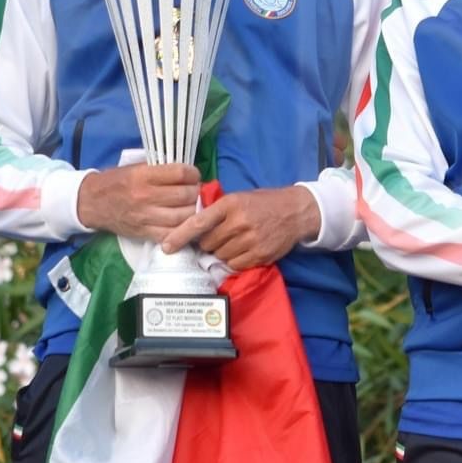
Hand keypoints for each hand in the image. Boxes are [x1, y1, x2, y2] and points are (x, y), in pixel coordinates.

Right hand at [76, 162, 200, 240]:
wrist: (92, 202)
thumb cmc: (115, 181)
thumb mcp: (135, 167)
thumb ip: (160, 169)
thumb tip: (187, 172)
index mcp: (143, 175)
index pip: (180, 173)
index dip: (193, 173)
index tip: (193, 175)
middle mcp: (145, 196)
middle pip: (185, 195)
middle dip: (195, 192)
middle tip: (195, 190)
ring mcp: (145, 217)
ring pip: (183, 217)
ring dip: (193, 211)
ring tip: (191, 206)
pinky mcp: (144, 233)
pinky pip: (171, 234)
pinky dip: (182, 230)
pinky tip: (184, 223)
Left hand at [160, 187, 318, 270]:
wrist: (295, 211)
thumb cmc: (262, 203)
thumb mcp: (238, 198)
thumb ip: (217, 211)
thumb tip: (193, 228)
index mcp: (230, 204)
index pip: (198, 222)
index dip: (179, 236)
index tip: (166, 247)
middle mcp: (238, 222)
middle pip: (207, 243)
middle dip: (207, 243)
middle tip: (218, 236)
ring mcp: (250, 240)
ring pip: (220, 255)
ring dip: (221, 251)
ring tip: (234, 241)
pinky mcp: (259, 254)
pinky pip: (235, 264)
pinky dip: (234, 260)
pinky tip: (243, 249)